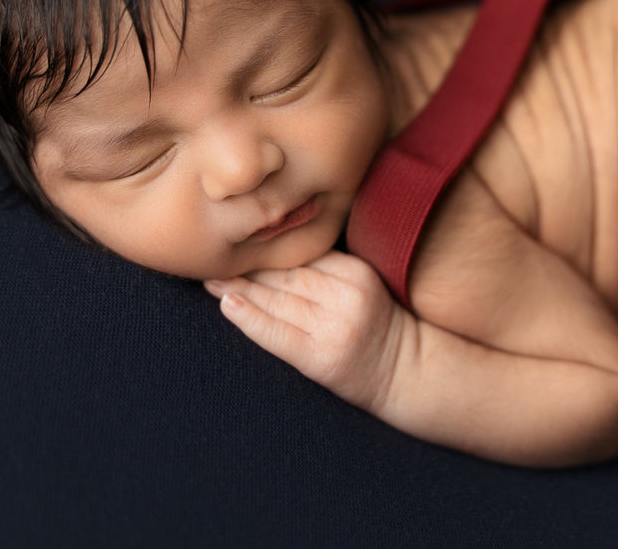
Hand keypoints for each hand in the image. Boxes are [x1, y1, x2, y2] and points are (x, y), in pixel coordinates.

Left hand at [204, 251, 412, 413]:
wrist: (406, 374)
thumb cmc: (376, 329)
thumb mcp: (362, 287)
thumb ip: (327, 270)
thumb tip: (270, 256)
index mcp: (357, 271)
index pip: (302, 257)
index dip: (267, 252)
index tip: (238, 244)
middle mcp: (347, 295)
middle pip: (286, 277)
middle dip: (247, 269)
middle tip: (212, 259)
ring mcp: (334, 327)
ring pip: (277, 301)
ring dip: (239, 289)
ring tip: (210, 281)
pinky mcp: (320, 357)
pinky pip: (277, 334)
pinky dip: (249, 318)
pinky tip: (228, 305)